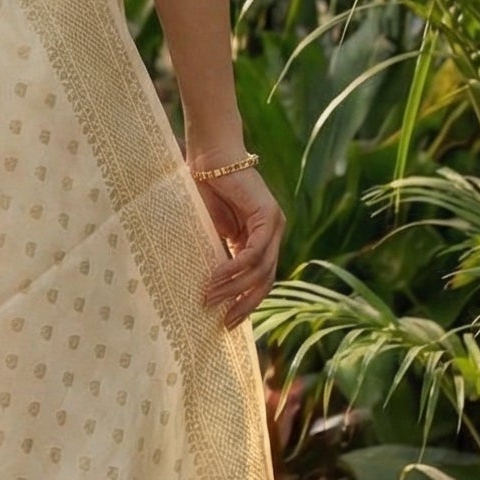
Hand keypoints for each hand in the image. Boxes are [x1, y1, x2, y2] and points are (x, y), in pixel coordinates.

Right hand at [190, 160, 284, 327]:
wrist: (209, 156)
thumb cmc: (205, 189)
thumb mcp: (212, 231)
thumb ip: (219, 255)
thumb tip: (211, 290)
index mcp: (260, 239)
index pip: (260, 281)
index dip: (246, 303)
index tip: (228, 323)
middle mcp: (273, 234)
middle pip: (265, 281)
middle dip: (244, 304)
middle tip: (223, 322)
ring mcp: (274, 224)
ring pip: (260, 270)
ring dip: (233, 287)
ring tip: (209, 297)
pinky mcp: (268, 215)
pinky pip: (255, 252)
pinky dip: (236, 267)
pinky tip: (217, 277)